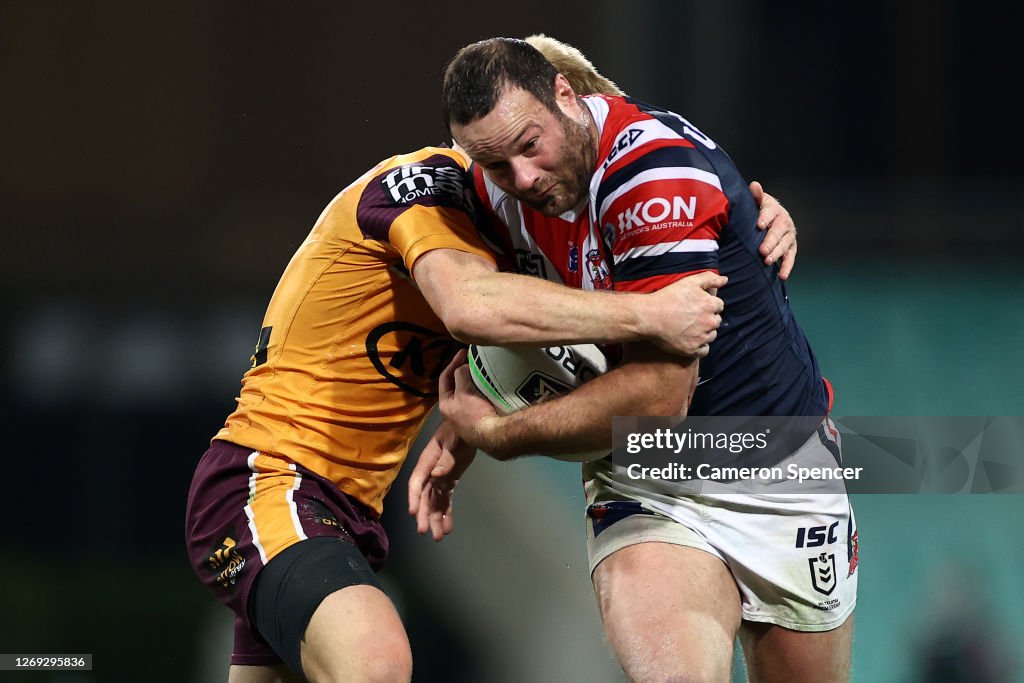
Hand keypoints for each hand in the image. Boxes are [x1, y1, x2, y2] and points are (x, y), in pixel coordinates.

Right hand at [407, 417, 476, 540]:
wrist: (471, 426)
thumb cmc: (459, 431)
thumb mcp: (453, 441)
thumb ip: (446, 459)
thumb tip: (436, 475)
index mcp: (428, 461)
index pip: (417, 482)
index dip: (414, 498)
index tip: (413, 513)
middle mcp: (430, 472)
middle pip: (424, 496)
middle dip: (424, 514)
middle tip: (424, 531)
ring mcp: (439, 477)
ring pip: (435, 501)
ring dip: (435, 518)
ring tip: (438, 536)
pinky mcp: (449, 480)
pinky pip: (446, 499)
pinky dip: (446, 513)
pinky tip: (448, 527)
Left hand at [437, 349, 503, 451]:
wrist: (493, 435)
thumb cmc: (475, 413)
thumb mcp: (464, 390)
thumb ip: (461, 374)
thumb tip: (464, 368)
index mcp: (446, 404)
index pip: (445, 378)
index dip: (453, 362)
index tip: (463, 352)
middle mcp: (454, 412)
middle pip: (457, 386)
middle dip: (465, 372)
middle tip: (474, 361)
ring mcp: (467, 417)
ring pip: (469, 393)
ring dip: (475, 382)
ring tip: (483, 372)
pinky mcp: (480, 420)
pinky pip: (479, 400)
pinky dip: (483, 391)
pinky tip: (491, 386)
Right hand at [648, 271, 726, 357]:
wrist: (649, 316)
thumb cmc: (668, 297)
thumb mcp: (689, 281)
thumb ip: (709, 278)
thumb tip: (725, 280)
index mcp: (710, 305)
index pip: (719, 305)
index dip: (708, 304)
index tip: (696, 305)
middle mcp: (709, 322)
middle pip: (716, 321)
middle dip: (708, 318)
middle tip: (692, 317)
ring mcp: (701, 337)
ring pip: (711, 335)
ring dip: (705, 332)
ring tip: (689, 328)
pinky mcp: (692, 349)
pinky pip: (704, 350)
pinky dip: (700, 347)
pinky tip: (691, 340)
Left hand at [750, 180, 797, 279]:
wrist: (770, 218)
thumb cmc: (758, 211)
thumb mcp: (756, 202)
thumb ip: (755, 196)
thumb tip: (754, 185)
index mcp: (774, 209)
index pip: (770, 212)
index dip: (765, 217)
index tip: (759, 224)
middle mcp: (784, 222)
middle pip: (778, 231)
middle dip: (770, 241)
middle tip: (762, 250)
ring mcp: (789, 236)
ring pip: (784, 245)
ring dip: (776, 254)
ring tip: (767, 261)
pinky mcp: (790, 248)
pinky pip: (790, 258)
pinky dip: (786, 267)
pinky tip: (782, 276)